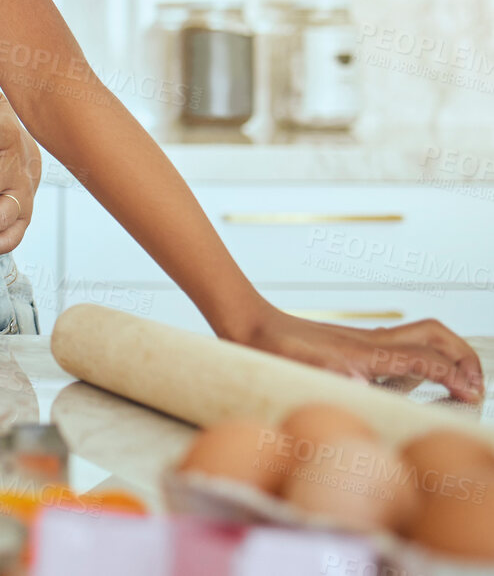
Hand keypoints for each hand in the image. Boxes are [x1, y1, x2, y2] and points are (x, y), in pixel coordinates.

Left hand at [243, 307, 485, 401]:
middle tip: (474, 384)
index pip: (429, 359)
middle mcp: (372, 342)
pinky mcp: (355, 343)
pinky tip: (420, 376)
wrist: (249, 325)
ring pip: (423, 333)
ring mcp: (365, 340)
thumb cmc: (270, 349)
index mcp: (367, 352)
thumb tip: (365, 388)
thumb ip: (337, 380)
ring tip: (460, 380)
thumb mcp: (302, 371)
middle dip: (464, 355)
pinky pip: (402, 342)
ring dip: (449, 352)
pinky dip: (426, 354)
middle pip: (436, 334)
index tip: (472, 396)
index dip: (457, 377)